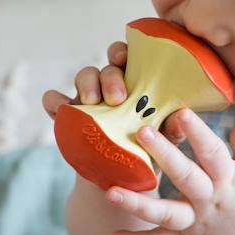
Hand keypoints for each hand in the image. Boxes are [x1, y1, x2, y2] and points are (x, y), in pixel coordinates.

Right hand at [42, 41, 186, 143]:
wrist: (124, 182)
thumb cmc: (148, 154)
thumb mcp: (164, 143)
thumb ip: (172, 129)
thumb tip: (180, 117)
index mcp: (137, 85)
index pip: (130, 58)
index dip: (124, 52)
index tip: (124, 59)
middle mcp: (112, 87)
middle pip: (108, 67)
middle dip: (110, 77)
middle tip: (117, 98)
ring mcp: (88, 100)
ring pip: (84, 76)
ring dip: (87, 84)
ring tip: (91, 102)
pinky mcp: (69, 116)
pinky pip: (54, 100)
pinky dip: (55, 101)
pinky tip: (61, 108)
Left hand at [107, 107, 234, 234]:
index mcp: (230, 179)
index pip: (213, 153)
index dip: (198, 133)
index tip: (182, 112)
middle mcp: (211, 201)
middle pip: (186, 178)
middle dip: (164, 155)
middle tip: (141, 132)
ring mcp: (198, 223)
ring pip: (167, 216)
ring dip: (138, 205)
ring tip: (111, 193)